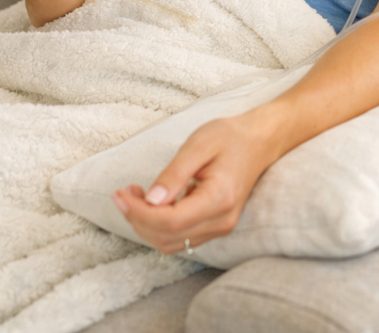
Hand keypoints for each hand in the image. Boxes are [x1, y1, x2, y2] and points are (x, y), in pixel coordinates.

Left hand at [111, 109, 281, 254]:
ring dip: (146, 225)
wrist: (260, 141)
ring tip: (134, 197)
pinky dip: (160, 226)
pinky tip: (153, 203)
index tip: (119, 195)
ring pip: (172, 243)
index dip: (139, 213)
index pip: (170, 221)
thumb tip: (150, 200)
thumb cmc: (230, 137)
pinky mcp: (216, 226)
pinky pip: (181, 238)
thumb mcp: (199, 144)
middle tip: (122, 194)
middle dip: (137, 219)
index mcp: (219, 199)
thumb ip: (174, 173)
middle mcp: (221, 221)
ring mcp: (220, 227)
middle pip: (168, 237)